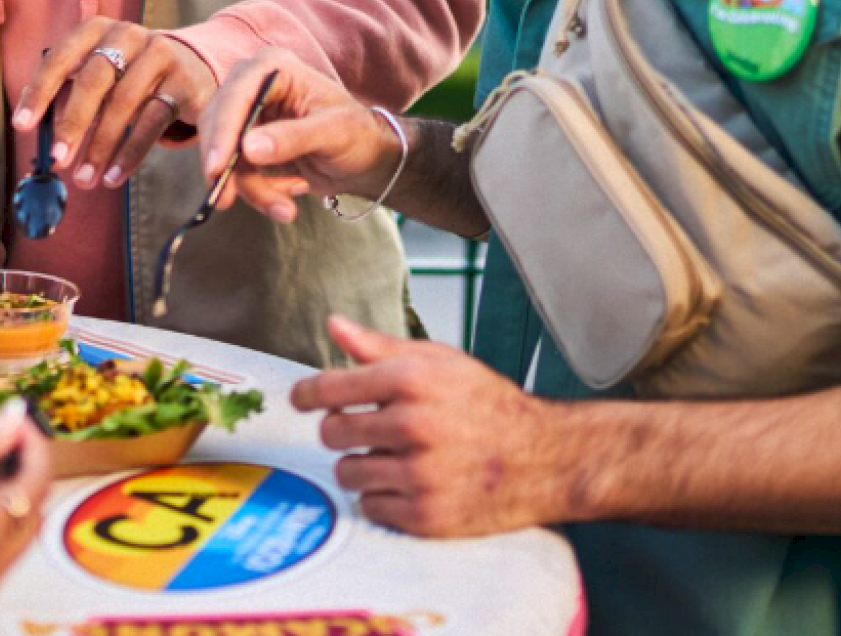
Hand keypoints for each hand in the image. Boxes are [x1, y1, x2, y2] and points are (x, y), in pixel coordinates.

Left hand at [14, 19, 216, 190]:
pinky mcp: (185, 81)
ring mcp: (161, 54)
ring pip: (125, 102)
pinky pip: (153, 121)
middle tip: (57, 160)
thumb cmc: (129, 75)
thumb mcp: (97, 73)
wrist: (192, 67)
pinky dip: (130, 153)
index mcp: (98, 29)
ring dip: (100, 146)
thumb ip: (62, 90)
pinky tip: (114, 175)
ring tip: (85, 178)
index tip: (22, 126)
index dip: (40, 92)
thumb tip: (25, 119)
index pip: (61, 57)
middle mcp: (130, 35)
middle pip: (95, 80)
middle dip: (73, 124)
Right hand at [198, 49, 404, 222]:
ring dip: (251, 189)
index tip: (215, 168)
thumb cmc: (356, 134)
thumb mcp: (333, 133)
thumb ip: (293, 138)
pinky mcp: (245, 145)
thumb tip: (248, 148)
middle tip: (226, 202)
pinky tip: (291, 192)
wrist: (363, 159)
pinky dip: (259, 191)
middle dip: (228, 169)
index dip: (222, 132)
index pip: (236, 96)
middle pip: (219, 125)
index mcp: (274, 68)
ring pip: (225, 156)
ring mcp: (246, 116)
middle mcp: (252, 86)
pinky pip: (236, 172)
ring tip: (285, 209)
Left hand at [293, 315, 577, 536]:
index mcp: (411, 380)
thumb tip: (334, 325)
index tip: (299, 398)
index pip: (332, 387)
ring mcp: (419, 474)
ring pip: (347, 472)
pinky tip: (406, 481)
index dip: (307, 393)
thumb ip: (379, 346)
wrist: (541, 457)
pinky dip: (381, 496)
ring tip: (389, 455)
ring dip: (359, 464)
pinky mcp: (426, 515)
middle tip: (362, 428)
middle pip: (332, 432)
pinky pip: (370, 506)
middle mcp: (412, 425)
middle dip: (341, 429)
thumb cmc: (486, 404)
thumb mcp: (438, 360)